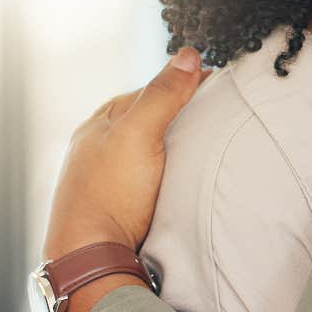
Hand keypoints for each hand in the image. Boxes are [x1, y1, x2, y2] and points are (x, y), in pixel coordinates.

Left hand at [41, 47, 206, 262]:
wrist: (90, 257)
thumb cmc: (109, 194)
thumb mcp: (139, 132)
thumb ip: (163, 94)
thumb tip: (189, 54)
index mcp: (101, 123)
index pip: (151, 90)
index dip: (185, 85)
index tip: (220, 88)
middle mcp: (100, 148)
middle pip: (151, 121)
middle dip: (182, 118)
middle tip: (221, 119)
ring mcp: (108, 179)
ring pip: (152, 152)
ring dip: (177, 150)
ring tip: (209, 151)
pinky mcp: (119, 206)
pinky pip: (152, 180)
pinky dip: (171, 174)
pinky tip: (184, 182)